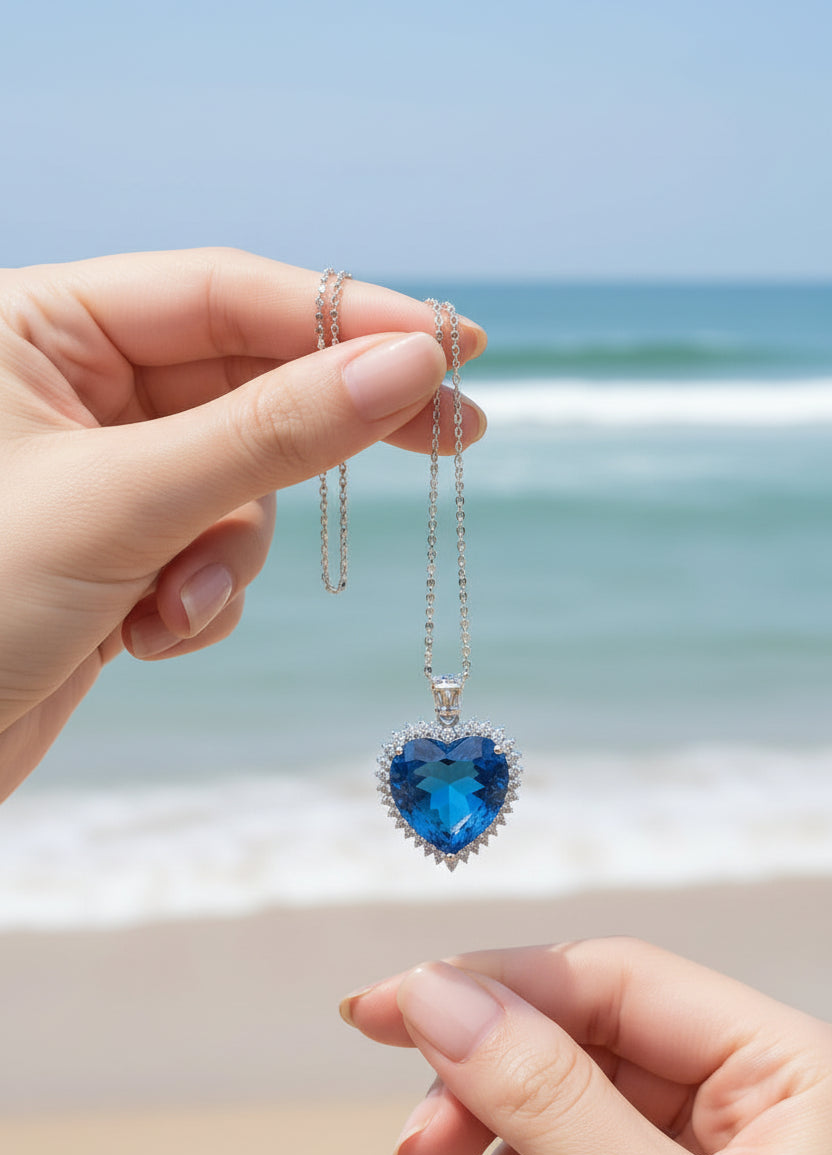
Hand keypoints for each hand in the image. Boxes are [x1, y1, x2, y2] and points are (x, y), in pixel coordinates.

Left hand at [0, 248, 485, 798]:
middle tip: (456, 429)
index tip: (449, 344)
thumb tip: (409, 366)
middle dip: (330, 426)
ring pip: (240, 482)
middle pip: (246, 379)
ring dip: (228, 553)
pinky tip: (144, 637)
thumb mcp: (125, 503)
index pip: (222, 292)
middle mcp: (67, 385)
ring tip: (173, 603)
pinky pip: (212, 549)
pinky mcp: (118, 546)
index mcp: (36, 326)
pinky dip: (200, 597)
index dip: (343, 317)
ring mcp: (99, 470)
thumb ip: (273, 431)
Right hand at [342, 938, 831, 1154]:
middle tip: (413, 1151)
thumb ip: (548, 1100)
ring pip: (566, 1127)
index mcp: (788, 1070)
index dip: (495, 983)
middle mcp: (753, 1103)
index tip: (387, 1008)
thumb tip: (437, 993)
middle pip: (580, 1050)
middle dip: (490, 1104)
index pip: (614, 979)